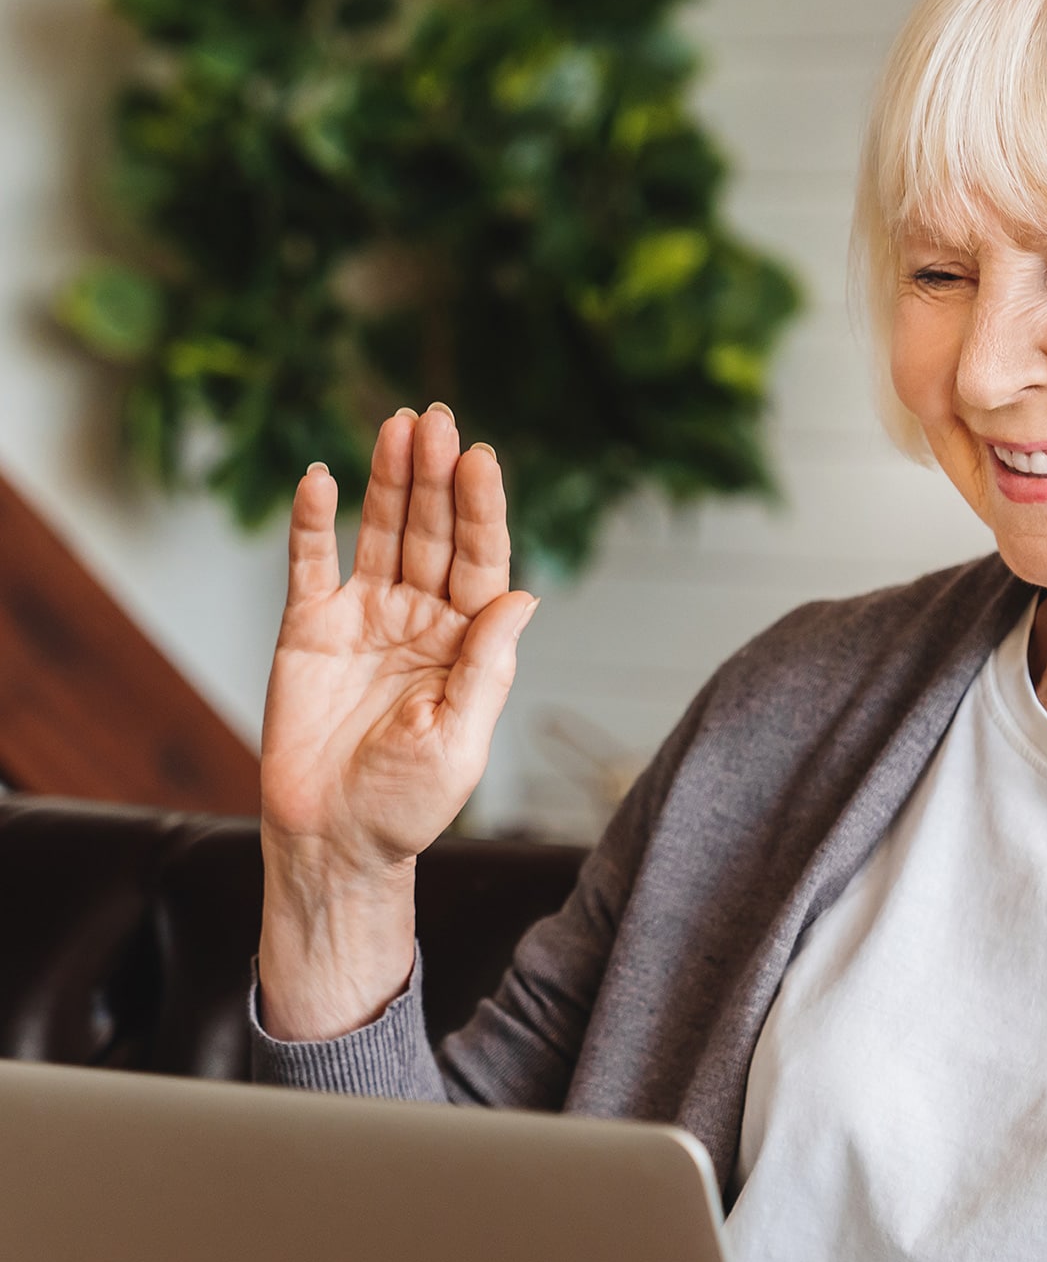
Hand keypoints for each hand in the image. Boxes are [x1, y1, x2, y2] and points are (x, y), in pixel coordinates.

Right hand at [258, 405, 535, 1038]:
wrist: (335, 843)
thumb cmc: (408, 805)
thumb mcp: (461, 742)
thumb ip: (489, 668)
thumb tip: (523, 597)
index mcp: (467, 644)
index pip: (481, 562)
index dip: (482, 509)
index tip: (481, 458)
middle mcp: (420, 619)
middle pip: (433, 533)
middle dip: (436, 476)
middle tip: (435, 418)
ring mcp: (364, 619)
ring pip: (380, 533)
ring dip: (388, 481)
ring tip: (395, 425)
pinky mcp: (308, 630)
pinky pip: (311, 565)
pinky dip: (313, 523)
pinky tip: (321, 478)